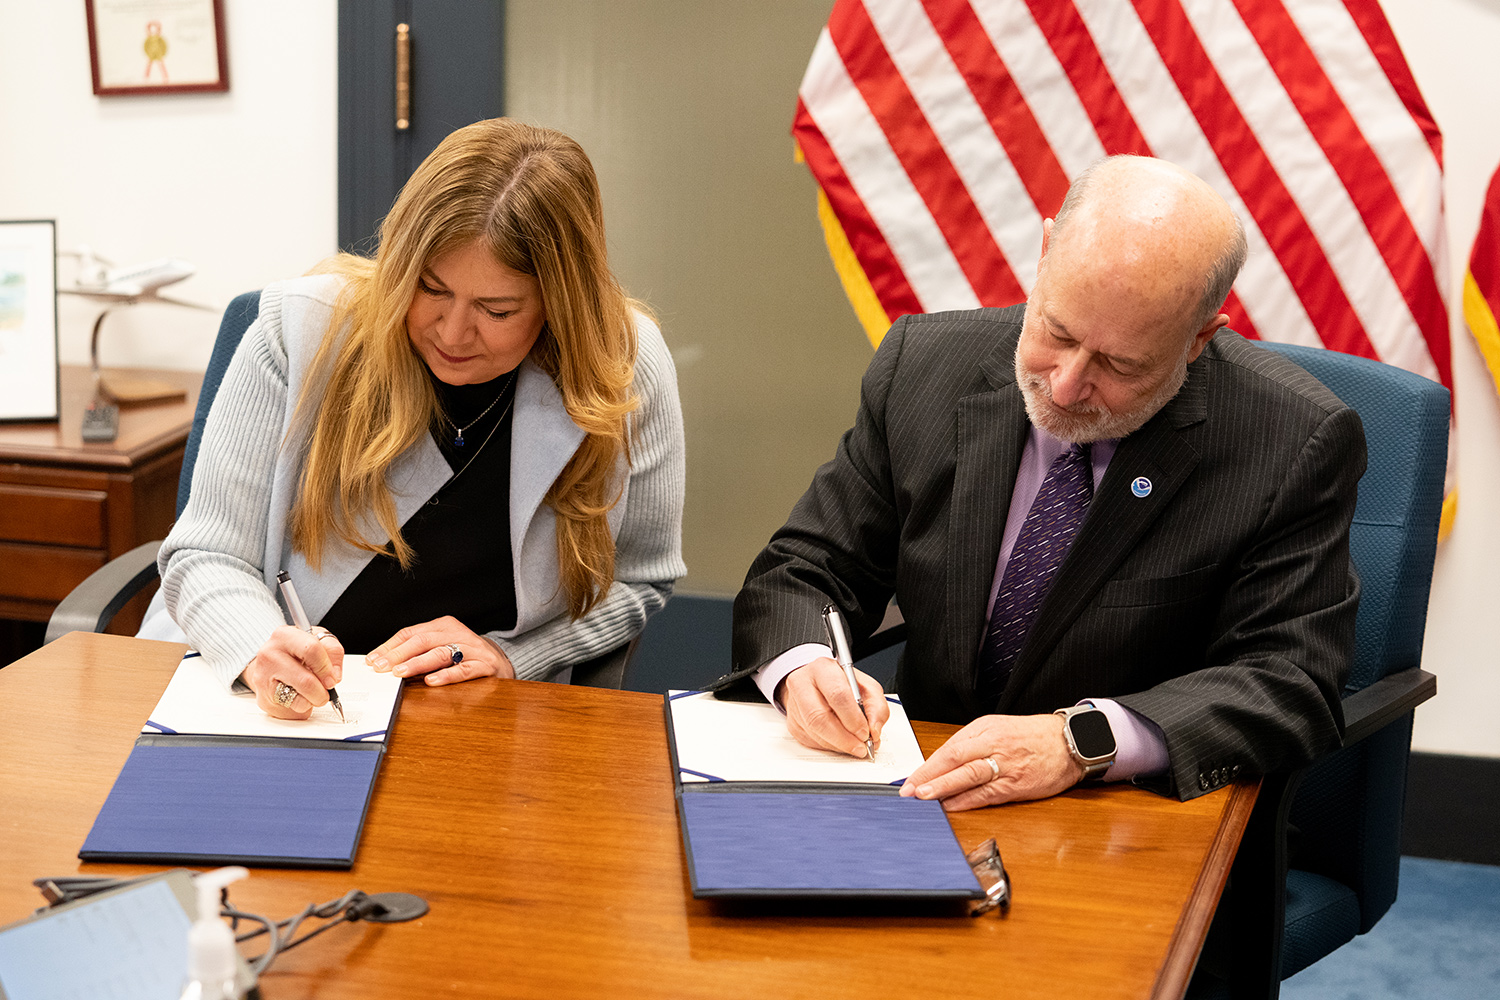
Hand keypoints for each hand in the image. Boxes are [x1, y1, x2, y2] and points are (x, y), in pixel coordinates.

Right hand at [243, 625, 344, 719]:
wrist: (270, 662)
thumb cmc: (296, 651)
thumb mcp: (318, 639)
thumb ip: (332, 651)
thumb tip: (335, 675)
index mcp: (284, 636)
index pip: (311, 650)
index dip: (326, 668)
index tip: (333, 678)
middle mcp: (269, 655)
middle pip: (305, 681)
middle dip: (322, 691)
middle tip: (326, 691)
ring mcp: (263, 678)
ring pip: (298, 701)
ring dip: (312, 701)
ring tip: (310, 692)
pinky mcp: (263, 699)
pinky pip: (291, 712)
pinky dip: (301, 708)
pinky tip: (297, 696)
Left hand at [368, 615, 514, 685]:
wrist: (500, 661)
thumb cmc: (464, 654)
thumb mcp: (442, 645)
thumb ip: (418, 651)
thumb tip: (385, 662)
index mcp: (443, 625)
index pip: (410, 633)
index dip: (390, 646)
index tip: (373, 659)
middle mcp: (457, 633)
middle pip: (423, 641)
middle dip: (398, 655)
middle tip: (382, 667)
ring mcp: (472, 649)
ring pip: (440, 653)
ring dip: (417, 664)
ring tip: (400, 672)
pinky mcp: (485, 665)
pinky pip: (463, 670)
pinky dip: (446, 675)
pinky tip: (431, 681)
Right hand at [777, 657, 889, 757]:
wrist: (817, 685)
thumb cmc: (841, 684)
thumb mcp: (865, 685)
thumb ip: (876, 706)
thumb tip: (874, 730)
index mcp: (823, 669)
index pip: (837, 694)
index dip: (853, 718)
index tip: (866, 732)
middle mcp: (803, 684)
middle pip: (819, 717)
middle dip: (844, 738)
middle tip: (861, 747)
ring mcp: (794, 705)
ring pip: (815, 732)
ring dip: (839, 745)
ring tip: (855, 746)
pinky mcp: (793, 724)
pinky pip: (812, 742)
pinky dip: (831, 746)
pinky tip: (841, 742)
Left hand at [899, 713, 1083, 809]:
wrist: (1069, 742)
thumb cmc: (1031, 736)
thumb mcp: (998, 729)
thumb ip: (971, 744)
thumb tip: (942, 764)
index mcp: (985, 729)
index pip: (949, 748)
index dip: (927, 765)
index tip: (909, 779)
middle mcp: (993, 744)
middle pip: (954, 759)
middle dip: (928, 776)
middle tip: (909, 790)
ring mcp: (1005, 765)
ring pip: (968, 776)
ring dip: (943, 788)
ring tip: (924, 798)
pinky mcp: (1017, 784)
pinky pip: (987, 794)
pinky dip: (967, 801)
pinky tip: (951, 807)